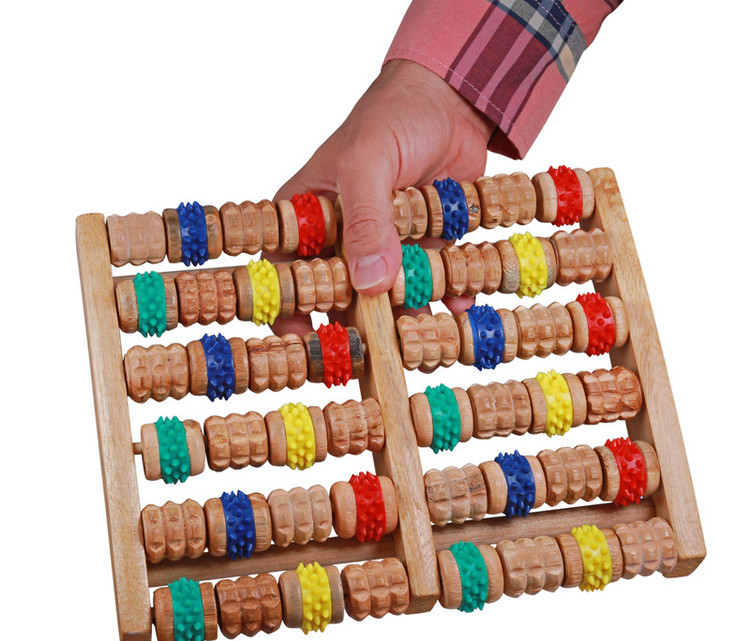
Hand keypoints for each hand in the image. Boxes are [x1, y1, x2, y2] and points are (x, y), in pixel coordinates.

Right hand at [269, 58, 494, 334]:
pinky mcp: (421, 247)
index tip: (307, 338)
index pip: (287, 269)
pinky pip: (430, 281)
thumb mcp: (369, 162)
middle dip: (359, 325)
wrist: (453, 101)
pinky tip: (460, 305)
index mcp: (309, 215)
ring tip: (426, 341)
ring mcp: (384, 245)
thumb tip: (369, 283)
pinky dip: (446, 295)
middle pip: (341, 293)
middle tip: (376, 352)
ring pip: (389, 295)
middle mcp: (342, 237)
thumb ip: (366, 220)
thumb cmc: (392, 117)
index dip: (291, 306)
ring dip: (407, 318)